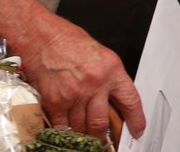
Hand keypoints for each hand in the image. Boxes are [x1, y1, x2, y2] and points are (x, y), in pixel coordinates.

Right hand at [17, 15, 143, 139]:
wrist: (42, 37)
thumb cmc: (68, 40)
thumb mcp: (100, 55)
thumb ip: (107, 76)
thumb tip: (111, 96)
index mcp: (112, 70)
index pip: (131, 101)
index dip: (136, 119)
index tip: (137, 129)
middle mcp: (95, 84)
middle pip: (102, 122)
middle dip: (102, 136)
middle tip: (103, 141)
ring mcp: (75, 94)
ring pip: (81, 126)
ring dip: (82, 134)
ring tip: (83, 137)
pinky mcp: (55, 101)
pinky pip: (62, 124)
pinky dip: (64, 130)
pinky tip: (66, 130)